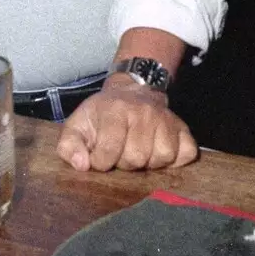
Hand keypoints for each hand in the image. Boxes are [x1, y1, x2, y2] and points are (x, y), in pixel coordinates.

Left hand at [56, 76, 198, 171]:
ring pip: (162, 157)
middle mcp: (144, 112)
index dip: (101, 162)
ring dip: (148, 163)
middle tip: (120, 152)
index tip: (99, 157)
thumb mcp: (77, 125)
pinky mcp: (183, 128)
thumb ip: (69, 146)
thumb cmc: (102, 114)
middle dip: (124, 163)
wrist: (132, 91)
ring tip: (138, 151)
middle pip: (137, 157)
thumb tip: (82, 165)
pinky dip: (174, 159)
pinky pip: (185, 153)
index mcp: (115, 110)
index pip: (110, 150)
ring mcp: (166, 119)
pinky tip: (158, 152)